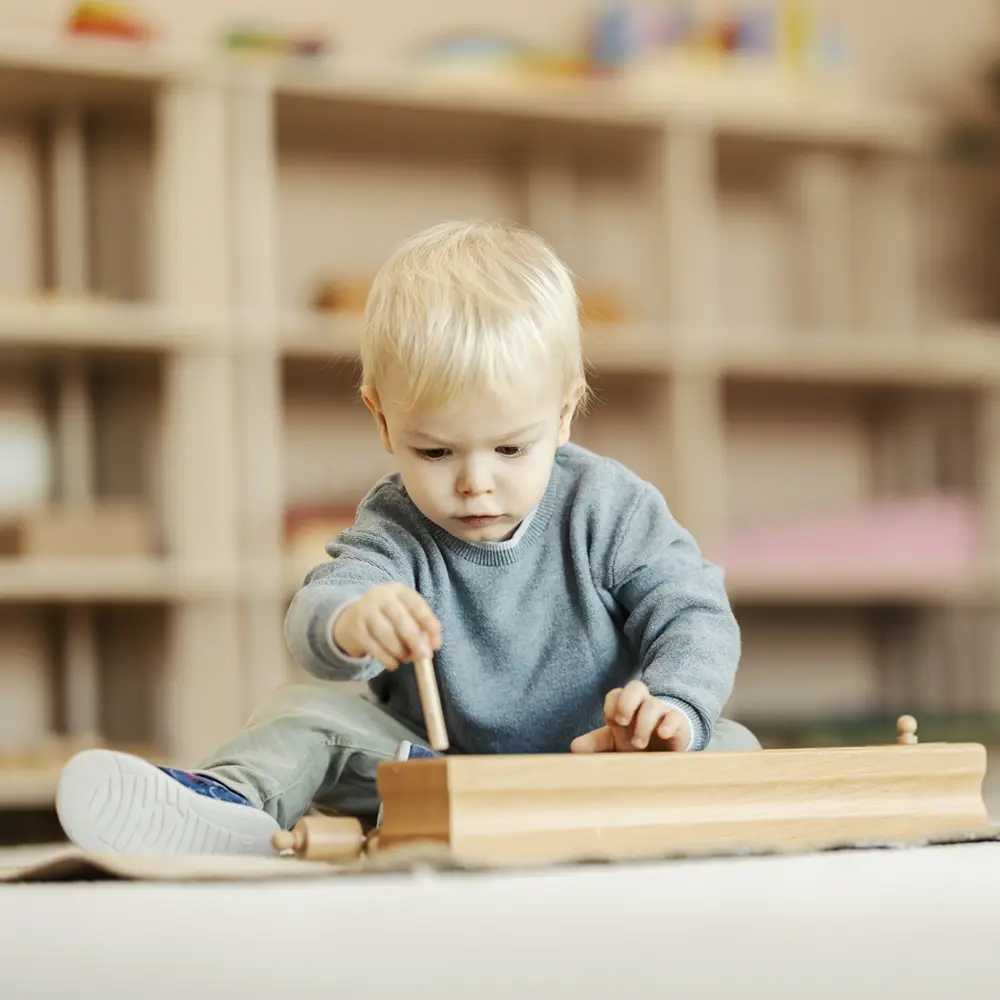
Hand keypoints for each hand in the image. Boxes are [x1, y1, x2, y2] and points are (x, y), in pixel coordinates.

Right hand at [332, 583, 440, 669]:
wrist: (354, 615)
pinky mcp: (356, 629)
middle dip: (414, 640)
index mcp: (399, 590)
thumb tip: (432, 646)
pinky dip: (386, 658)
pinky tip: (393, 664)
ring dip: (400, 651)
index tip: (436, 643)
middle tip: (423, 656)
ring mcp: (365, 611)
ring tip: (407, 659)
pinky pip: (373, 646)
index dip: (428, 624)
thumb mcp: (406, 613)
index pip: (417, 605)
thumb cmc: (390, 615)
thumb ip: (421, 627)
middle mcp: (381, 596)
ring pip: (386, 634)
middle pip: (400, 619)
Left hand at [570, 680, 691, 752]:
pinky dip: (668, 723)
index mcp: (627, 708)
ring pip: (653, 704)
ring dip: (643, 722)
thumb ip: (596, 744)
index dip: (611, 705)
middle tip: (621, 723)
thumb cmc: (638, 744)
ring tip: (638, 744)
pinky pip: (676, 716)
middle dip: (626, 702)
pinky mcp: (680, 726)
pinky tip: (662, 734)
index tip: (611, 722)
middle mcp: (644, 706)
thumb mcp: (615, 745)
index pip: (616, 693)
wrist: (668, 755)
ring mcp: (662, 714)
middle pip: (636, 687)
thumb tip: (574, 746)